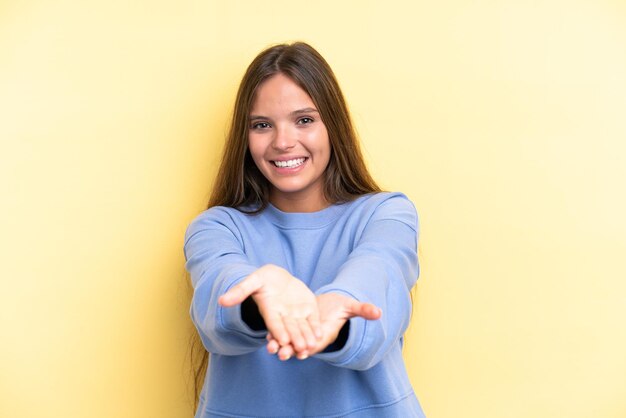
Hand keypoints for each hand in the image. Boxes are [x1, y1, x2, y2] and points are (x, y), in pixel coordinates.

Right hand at [218, 264, 321, 355]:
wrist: (280, 277)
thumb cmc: (265, 279)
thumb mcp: (253, 280)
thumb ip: (240, 291)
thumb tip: (221, 301)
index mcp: (270, 311)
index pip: (273, 323)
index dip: (277, 331)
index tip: (282, 339)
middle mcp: (283, 316)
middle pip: (289, 330)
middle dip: (294, 339)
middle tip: (300, 348)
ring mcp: (296, 314)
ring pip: (301, 329)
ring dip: (306, 338)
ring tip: (311, 346)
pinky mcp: (308, 310)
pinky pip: (312, 321)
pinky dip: (315, 328)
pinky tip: (320, 335)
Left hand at [266, 292, 380, 359]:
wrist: (325, 303)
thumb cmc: (339, 306)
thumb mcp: (350, 306)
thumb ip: (362, 310)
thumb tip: (379, 312)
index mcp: (324, 335)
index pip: (317, 344)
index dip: (310, 348)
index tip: (303, 352)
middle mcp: (310, 338)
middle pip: (300, 347)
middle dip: (290, 351)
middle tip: (281, 353)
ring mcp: (300, 334)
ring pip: (288, 343)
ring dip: (279, 345)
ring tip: (270, 347)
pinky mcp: (292, 328)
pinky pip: (282, 334)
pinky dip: (274, 336)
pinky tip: (265, 336)